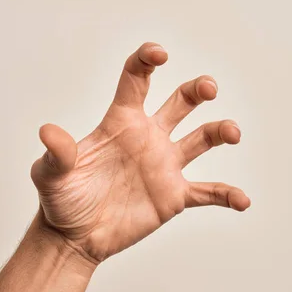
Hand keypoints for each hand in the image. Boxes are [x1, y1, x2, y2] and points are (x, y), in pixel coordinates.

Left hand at [31, 42, 249, 263]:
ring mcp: (165, 166)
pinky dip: (227, 195)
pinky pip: (209, 192)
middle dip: (197, 90)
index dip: (147, 61)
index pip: (136, 80)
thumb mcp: (51, 175)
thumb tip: (49, 131)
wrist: (75, 237)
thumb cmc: (62, 200)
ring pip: (202, 139)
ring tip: (231, 132)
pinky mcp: (174, 196)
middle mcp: (148, 138)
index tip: (159, 54)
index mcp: (121, 123)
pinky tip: (242, 201)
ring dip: (220, 131)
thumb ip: (57, 154)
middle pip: (181, 102)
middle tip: (208, 88)